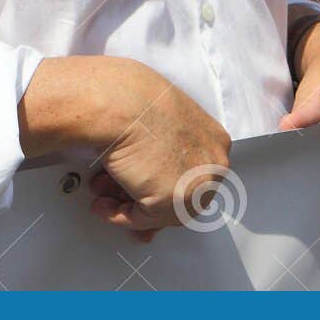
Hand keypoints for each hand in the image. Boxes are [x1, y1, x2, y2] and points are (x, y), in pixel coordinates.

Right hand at [88, 64, 231, 240]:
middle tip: (122, 202)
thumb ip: (164, 151)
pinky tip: (103, 204)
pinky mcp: (170, 201)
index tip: (150, 195)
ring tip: (104, 196)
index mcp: (216, 141)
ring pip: (162, 212)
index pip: (195, 176)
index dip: (167, 188)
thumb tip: (149, 173)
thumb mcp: (160, 121)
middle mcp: (213, 166)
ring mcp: (196, 185)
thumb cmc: (132, 100)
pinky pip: (141, 218)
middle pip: (182, 198)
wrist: (118, 103)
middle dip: (147, 201)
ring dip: (127, 207)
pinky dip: (118, 215)